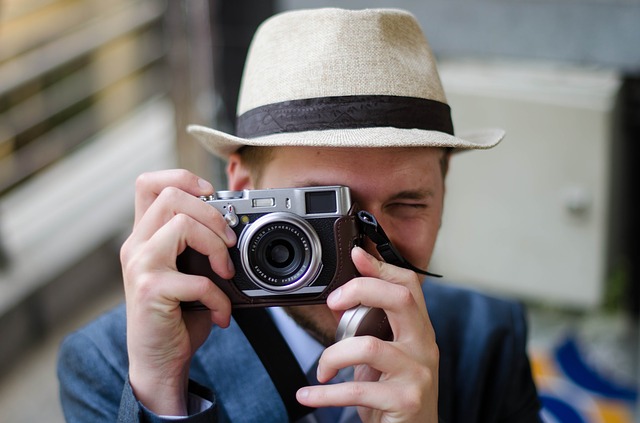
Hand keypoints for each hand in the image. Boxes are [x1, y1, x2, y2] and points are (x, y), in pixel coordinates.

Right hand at [120, 170, 235, 414]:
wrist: (157, 360)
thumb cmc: (177, 315)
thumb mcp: (185, 271)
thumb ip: (197, 245)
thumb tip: (235, 225)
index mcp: (144, 235)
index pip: (148, 183)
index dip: (182, 177)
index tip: (210, 195)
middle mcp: (136, 245)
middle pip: (172, 196)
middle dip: (212, 214)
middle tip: (229, 243)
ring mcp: (140, 266)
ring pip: (182, 225)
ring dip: (217, 248)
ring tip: (226, 274)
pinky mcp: (151, 290)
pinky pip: (197, 279)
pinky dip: (220, 298)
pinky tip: (222, 314)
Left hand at [296, 247, 438, 421]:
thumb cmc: (394, 396)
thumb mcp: (383, 358)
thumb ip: (368, 329)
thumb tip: (340, 301)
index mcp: (419, 331)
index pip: (408, 286)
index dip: (381, 267)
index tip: (356, 254)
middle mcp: (424, 346)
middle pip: (399, 299)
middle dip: (362, 289)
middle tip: (334, 301)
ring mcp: (417, 373)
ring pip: (369, 346)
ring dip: (332, 356)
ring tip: (321, 370)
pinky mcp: (406, 400)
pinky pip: (356, 390)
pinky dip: (324, 394)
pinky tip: (308, 395)